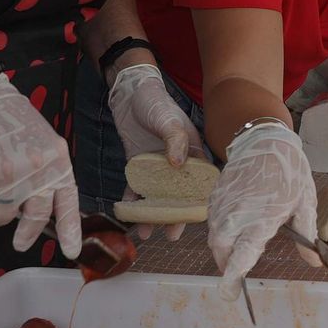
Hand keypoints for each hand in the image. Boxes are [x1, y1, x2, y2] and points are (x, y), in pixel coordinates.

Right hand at [0, 74, 81, 258]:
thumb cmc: (15, 123)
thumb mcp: (45, 144)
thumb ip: (49, 175)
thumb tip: (43, 212)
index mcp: (57, 161)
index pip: (67, 202)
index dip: (70, 230)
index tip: (71, 252)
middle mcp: (35, 170)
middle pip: (34, 218)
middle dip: (26, 235)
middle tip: (20, 243)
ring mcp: (6, 175)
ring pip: (1, 216)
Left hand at [109, 64, 205, 239]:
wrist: (129, 92)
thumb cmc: (155, 103)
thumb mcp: (168, 120)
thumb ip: (175, 141)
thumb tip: (178, 165)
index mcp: (192, 152)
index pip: (200, 182)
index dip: (199, 202)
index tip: (195, 220)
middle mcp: (176, 162)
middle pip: (178, 195)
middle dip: (174, 215)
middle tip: (170, 235)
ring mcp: (156, 165)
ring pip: (157, 195)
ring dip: (152, 214)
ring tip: (145, 233)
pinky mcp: (138, 164)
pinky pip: (136, 187)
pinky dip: (133, 200)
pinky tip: (128, 214)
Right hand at [206, 124, 320, 299]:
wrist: (264, 138)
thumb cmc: (289, 170)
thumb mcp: (305, 202)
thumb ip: (307, 235)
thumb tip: (315, 263)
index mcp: (262, 219)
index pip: (242, 255)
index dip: (233, 277)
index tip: (229, 295)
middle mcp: (237, 214)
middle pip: (222, 251)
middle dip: (227, 264)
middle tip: (238, 267)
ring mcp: (223, 204)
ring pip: (214, 237)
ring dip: (223, 247)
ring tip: (239, 244)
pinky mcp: (215, 195)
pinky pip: (212, 221)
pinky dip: (219, 230)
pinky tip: (234, 224)